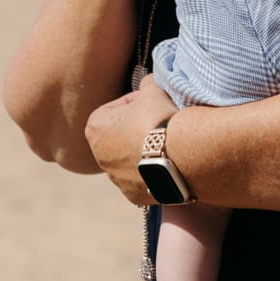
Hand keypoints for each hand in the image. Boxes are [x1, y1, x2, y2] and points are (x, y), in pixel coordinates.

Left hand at [85, 73, 177, 204]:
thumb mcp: (153, 89)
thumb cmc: (161, 117)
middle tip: (161, 121)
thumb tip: (148, 84)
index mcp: (95, 128)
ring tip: (170, 143)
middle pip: (120, 138)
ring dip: (146, 153)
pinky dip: (156, 172)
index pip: (113, 109)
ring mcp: (118, 180)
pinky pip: (145, 180)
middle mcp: (100, 158)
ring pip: (131, 162)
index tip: (150, 102)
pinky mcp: (136, 196)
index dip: (134, 103)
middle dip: (137, 130)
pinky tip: (172, 163)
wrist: (184, 153)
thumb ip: (146, 84)